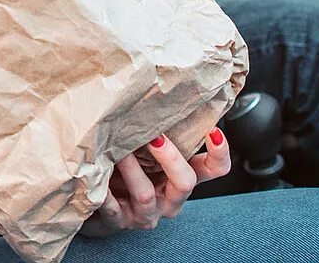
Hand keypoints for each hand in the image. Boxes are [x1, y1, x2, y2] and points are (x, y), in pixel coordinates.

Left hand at [81, 128, 230, 236]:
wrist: (99, 208)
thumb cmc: (127, 172)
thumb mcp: (148, 154)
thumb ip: (159, 135)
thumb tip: (157, 95)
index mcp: (182, 179)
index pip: (214, 169)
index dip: (220, 153)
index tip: (214, 130)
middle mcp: (169, 199)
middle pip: (184, 183)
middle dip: (170, 158)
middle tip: (155, 137)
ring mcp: (146, 214)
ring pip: (145, 194)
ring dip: (132, 170)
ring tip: (118, 151)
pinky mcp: (119, 223)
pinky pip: (112, 210)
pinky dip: (105, 195)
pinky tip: (98, 180)